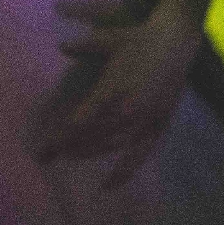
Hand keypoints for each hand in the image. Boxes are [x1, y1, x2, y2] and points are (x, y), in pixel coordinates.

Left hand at [29, 0, 195, 187]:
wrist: (178, 41)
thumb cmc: (141, 38)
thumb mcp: (110, 38)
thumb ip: (85, 46)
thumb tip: (61, 46)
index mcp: (115, 88)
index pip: (83, 120)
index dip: (63, 136)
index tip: (44, 147)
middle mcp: (130, 107)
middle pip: (94, 136)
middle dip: (69, 147)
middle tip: (46, 156)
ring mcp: (146, 119)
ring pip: (113, 146)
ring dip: (90, 153)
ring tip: (70, 156)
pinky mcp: (159, 125)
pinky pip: (141, 155)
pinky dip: (124, 172)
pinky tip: (107, 186)